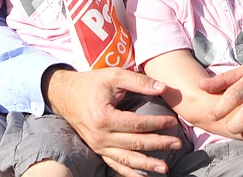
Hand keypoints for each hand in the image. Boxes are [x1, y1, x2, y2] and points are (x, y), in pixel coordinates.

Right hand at [45, 67, 182, 175]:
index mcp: (104, 117)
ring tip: (165, 167)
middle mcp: (100, 136)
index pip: (137, 124)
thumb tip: (163, 87)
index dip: (157, 124)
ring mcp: (98, 146)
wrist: (65, 94)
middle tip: (178, 143)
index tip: (173, 122)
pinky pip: (115, 165)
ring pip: (127, 159)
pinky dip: (129, 173)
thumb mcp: (114, 76)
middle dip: (159, 144)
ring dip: (147, 164)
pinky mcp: (97, 150)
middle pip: (135, 143)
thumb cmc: (91, 83)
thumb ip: (139, 81)